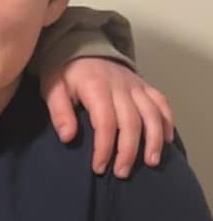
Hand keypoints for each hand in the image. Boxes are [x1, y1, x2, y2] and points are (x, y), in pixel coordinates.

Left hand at [40, 58, 175, 177]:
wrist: (81, 46)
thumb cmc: (65, 73)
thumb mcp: (53, 89)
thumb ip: (60, 112)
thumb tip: (68, 137)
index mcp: (96, 87)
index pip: (105, 122)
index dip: (104, 148)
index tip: (99, 168)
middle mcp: (121, 86)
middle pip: (131, 121)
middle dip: (128, 150)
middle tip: (122, 173)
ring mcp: (135, 85)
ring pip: (152, 113)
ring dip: (153, 139)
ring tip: (152, 162)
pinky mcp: (144, 85)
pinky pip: (161, 102)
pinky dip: (167, 121)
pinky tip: (166, 140)